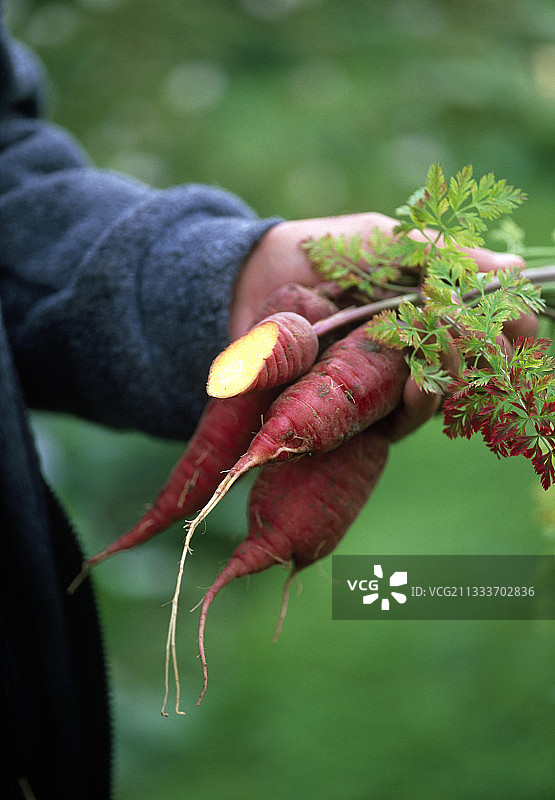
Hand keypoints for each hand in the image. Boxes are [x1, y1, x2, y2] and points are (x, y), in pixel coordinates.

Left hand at [230, 212, 537, 440]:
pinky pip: (398, 421)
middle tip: (494, 333)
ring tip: (454, 346)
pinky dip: (418, 404)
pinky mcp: (356, 413)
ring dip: (457, 376)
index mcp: (424, 310)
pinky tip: (422, 386)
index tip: (527, 323)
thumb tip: (512, 266)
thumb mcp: (378, 241)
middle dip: (490, 353)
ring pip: (441, 396)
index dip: (512, 327)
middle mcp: (411, 353)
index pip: (485, 326)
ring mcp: (384, 385)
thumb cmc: (315, 255)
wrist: (244, 283)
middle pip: (471, 367)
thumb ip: (436, 255)